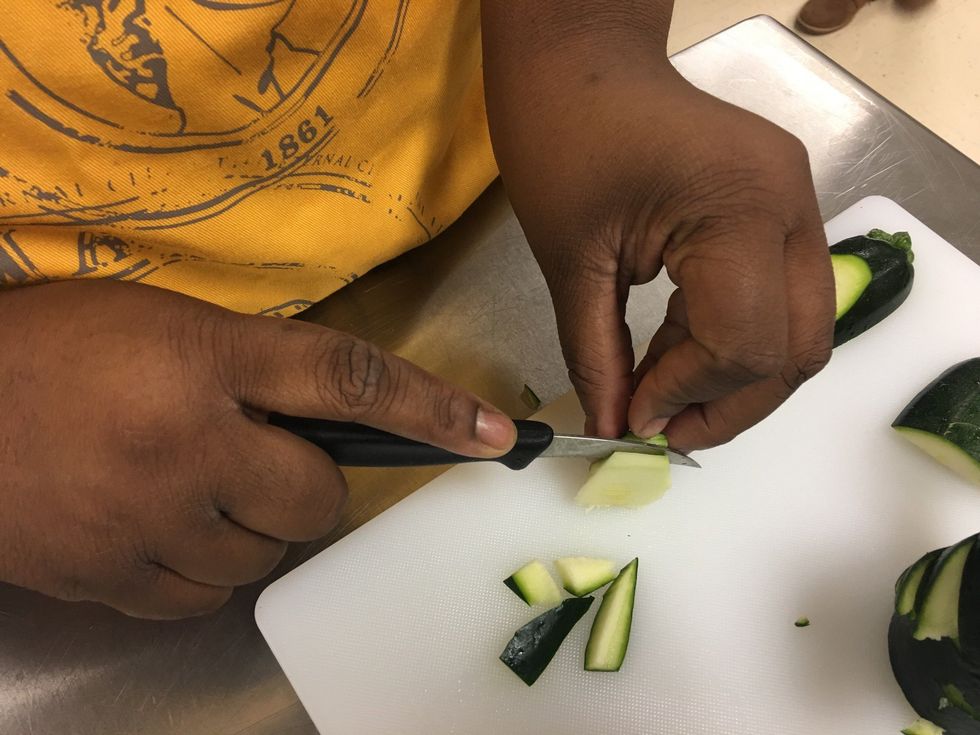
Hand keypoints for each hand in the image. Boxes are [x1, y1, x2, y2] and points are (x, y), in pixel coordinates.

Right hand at [0, 280, 514, 617]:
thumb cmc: (51, 348)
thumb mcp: (160, 325)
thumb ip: (248, 365)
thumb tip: (325, 414)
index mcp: (204, 356)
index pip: (349, 378)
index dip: (433, 407)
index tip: (495, 435)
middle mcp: (189, 442)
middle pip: (318, 495)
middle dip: (303, 482)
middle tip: (255, 456)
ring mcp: (150, 520)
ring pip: (264, 553)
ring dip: (249, 526)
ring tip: (194, 488)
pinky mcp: (112, 577)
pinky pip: (203, 597)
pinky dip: (201, 568)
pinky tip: (162, 529)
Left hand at [486, 69, 834, 449]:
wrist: (580, 63)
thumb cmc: (561, 140)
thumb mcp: (571, 262)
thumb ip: (599, 354)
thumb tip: (617, 425)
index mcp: (740, 208)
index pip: (743, 343)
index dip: (687, 394)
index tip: (633, 418)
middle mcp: (790, 206)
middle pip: (795, 347)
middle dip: (732, 403)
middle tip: (666, 429)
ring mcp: (795, 203)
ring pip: (799, 329)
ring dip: (736, 377)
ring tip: (664, 395)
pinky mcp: (781, 206)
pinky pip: (779, 296)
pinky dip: (732, 337)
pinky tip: (674, 352)